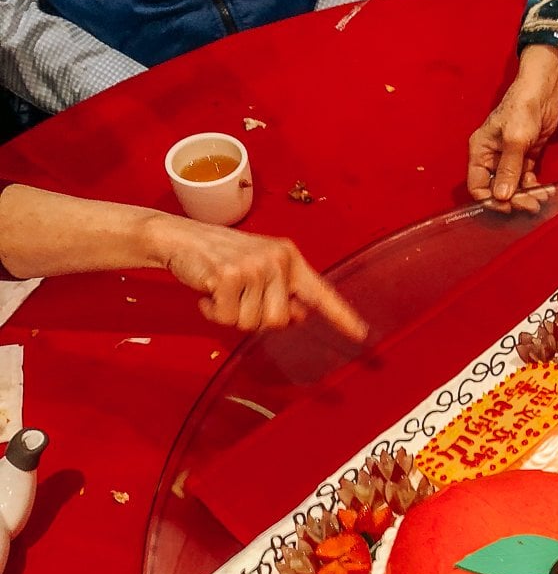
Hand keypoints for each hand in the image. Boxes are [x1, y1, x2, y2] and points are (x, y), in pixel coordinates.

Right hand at [145, 214, 367, 339]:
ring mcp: (254, 267)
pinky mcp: (229, 276)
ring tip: (223, 291)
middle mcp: (278, 260)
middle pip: (280, 321)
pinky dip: (213, 313)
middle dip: (256, 319)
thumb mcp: (260, 271)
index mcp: (290, 258)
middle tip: (240, 298)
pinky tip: (208, 293)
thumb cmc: (221, 257)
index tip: (361, 335)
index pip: (321, 292)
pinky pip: (228, 319)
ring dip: (232, 315)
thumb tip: (299, 315)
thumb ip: (282, 292)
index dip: (341, 316)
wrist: (180, 239)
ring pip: (253, 324)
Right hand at [467, 44, 557, 213]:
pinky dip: (535, 187)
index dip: (491, 200)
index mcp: (480, 151)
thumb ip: (508, 169)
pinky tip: (546, 190)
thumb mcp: (514, 140)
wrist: (543, 92)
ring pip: (513, 187)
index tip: (508, 207)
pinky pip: (526, 179)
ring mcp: (509, 158)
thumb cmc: (522, 108)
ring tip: (541, 199)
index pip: (477, 185)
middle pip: (497, 189)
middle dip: (513, 200)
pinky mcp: (525, 157)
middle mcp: (492, 157)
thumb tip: (502, 196)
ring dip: (526, 196)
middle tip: (531, 205)